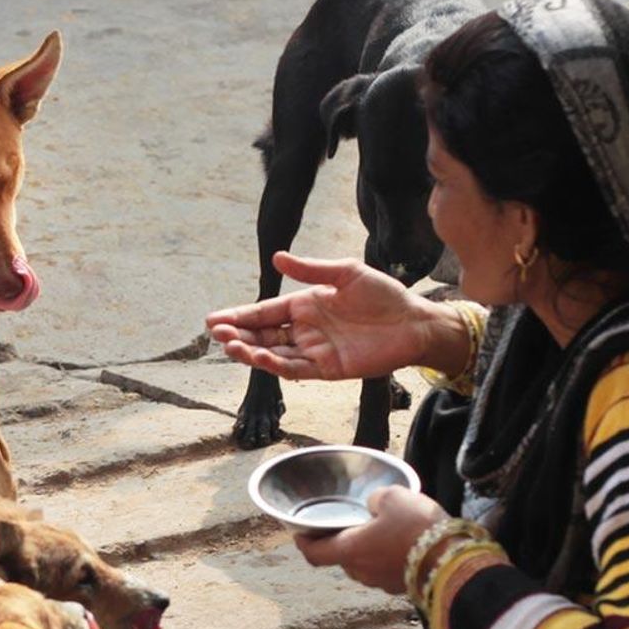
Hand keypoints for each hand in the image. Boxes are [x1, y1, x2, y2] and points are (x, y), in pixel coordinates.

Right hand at [206, 253, 459, 381]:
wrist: (415, 322)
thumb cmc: (384, 294)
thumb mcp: (346, 273)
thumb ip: (311, 269)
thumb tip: (277, 258)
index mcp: (305, 304)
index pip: (264, 312)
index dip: (239, 315)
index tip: (213, 320)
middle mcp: (304, 329)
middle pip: (262, 335)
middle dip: (238, 334)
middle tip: (217, 334)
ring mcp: (314, 351)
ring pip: (273, 354)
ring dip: (251, 351)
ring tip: (231, 346)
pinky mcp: (327, 369)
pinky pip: (295, 369)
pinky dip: (276, 365)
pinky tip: (260, 357)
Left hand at [291, 486, 443, 594]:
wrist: (454, 561)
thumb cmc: (418, 528)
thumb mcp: (392, 496)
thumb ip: (374, 498)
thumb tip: (373, 504)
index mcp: (350, 550)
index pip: (314, 553)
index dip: (304, 543)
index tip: (300, 534)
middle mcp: (361, 571)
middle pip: (342, 557)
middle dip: (343, 542)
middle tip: (351, 524)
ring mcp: (382, 583)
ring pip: (365, 565)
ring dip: (368, 550)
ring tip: (382, 531)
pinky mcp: (402, 588)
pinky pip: (386, 571)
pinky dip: (388, 558)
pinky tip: (403, 543)